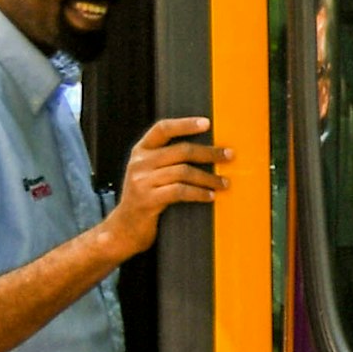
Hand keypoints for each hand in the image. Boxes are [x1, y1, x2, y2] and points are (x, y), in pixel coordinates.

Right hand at [103, 117, 228, 257]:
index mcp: (141, 151)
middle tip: (229, 156)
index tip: (208, 122)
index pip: (163, 128)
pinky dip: (199, 193)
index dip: (185, 124)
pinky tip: (210, 196)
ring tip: (224, 183)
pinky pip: (180, 191)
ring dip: (209, 177)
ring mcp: (142, 181)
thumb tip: (207, 151)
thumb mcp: (149, 174)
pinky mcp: (147, 200)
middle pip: (181, 150)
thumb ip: (167, 160)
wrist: (123, 229)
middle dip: (209, 153)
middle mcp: (139, 163)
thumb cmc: (145, 199)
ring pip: (184, 171)